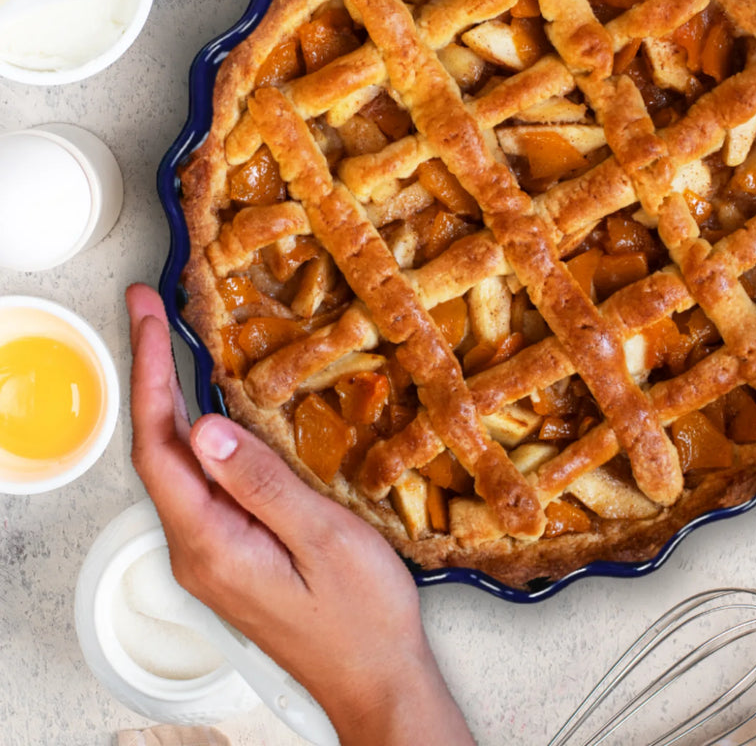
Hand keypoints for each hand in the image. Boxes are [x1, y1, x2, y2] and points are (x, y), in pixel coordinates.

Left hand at [126, 283, 474, 745]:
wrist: (376, 679)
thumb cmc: (361, 617)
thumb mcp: (323, 540)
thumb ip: (262, 484)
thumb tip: (206, 429)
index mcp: (210, 543)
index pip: (159, 446)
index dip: (150, 373)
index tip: (146, 316)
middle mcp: (196, 548)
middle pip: (159, 449)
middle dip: (153, 373)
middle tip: (152, 309)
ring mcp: (212, 553)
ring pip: (179, 464)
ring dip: (174, 400)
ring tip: (175, 342)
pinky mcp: (232, 553)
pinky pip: (204, 482)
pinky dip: (200, 433)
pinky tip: (215, 408)